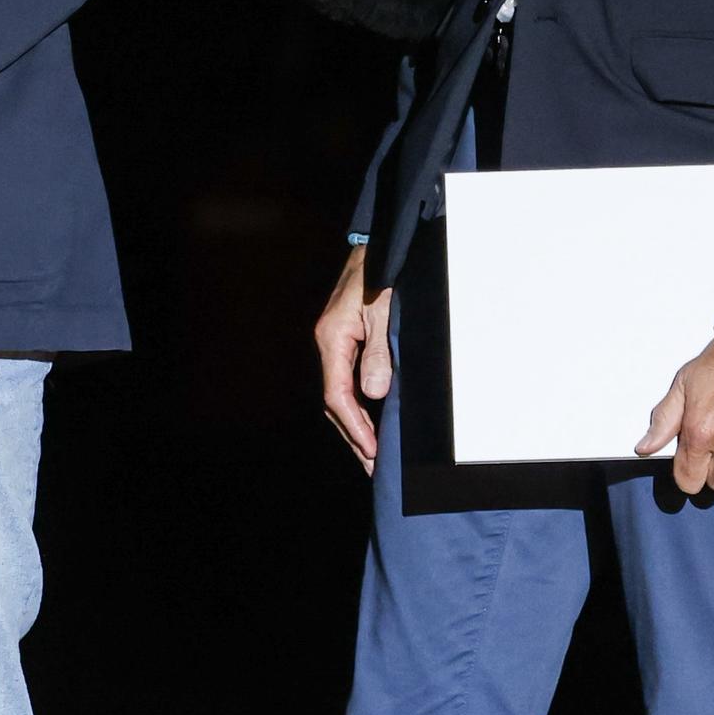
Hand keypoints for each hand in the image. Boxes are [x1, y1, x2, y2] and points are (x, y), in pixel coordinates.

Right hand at [317, 251, 401, 474]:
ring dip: (354, 425)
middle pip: (334, 401)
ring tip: (370, 454)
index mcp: (332, 339)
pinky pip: (346, 380)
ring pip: (338, 393)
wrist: (378, 247)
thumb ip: (380, 354)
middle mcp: (328, 343)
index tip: (372, 451)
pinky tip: (369, 420)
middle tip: (371, 467)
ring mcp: (335, 342)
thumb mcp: (385, 313)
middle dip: (352, 435)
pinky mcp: (345, 340)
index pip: (337, 395)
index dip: (355, 426)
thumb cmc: (382, 277)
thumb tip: (374, 395)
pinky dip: (357, 406)